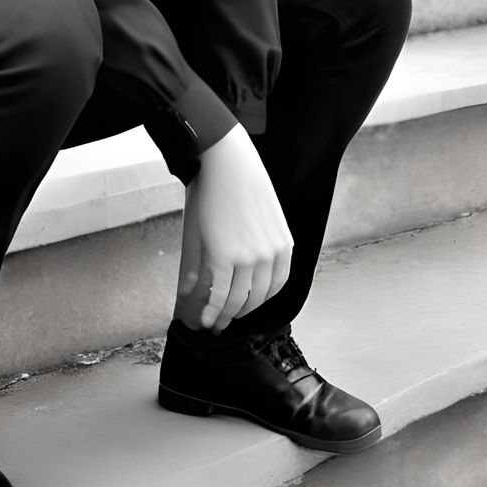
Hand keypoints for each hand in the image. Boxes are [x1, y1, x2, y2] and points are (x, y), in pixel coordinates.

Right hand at [177, 125, 292, 334]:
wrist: (227, 162)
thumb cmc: (243, 182)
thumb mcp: (265, 216)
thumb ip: (260, 244)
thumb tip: (243, 267)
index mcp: (283, 246)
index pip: (274, 287)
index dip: (257, 302)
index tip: (245, 308)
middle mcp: (270, 256)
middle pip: (255, 298)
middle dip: (239, 314)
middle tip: (225, 323)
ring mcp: (247, 258)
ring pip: (236, 300)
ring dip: (222, 317)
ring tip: (211, 324)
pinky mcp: (223, 256)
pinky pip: (219, 292)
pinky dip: (210, 310)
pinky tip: (203, 318)